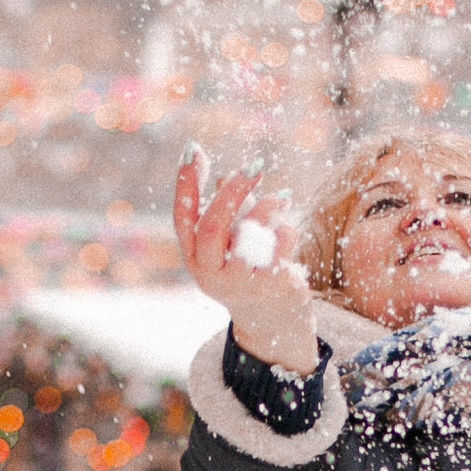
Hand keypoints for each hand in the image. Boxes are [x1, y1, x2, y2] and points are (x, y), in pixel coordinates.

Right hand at [175, 148, 316, 373]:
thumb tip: (218, 170)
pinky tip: (288, 228)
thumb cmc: (248, 269)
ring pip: (249, 236)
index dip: (185, 183)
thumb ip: (225, 209)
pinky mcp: (269, 288)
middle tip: (254, 165)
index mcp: (195, 257)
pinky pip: (279, 247)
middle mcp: (210, 273)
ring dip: (267, 208)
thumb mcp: (230, 241)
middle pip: (213, 226)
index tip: (192, 149)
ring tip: (282, 198)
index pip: (183, 217)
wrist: (273, 321)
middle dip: (233, 191)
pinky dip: (286, 230)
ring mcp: (239, 283)